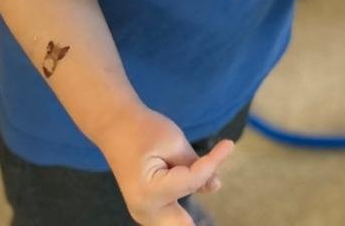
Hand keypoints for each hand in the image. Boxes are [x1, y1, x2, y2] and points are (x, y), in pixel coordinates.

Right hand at [96, 106, 232, 225]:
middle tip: (217, 201)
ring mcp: (144, 213)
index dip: (213, 161)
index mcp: (149, 191)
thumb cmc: (144, 130)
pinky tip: (196, 179)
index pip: (192, 180)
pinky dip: (185, 200)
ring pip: (178, 223)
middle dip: (199, 220)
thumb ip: (195, 164)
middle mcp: (144, 210)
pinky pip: (172, 214)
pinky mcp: (148, 209)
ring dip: (193, 206)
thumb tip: (215, 186)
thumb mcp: (173, 141)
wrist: (116, 128)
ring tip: (207, 176)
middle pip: (182, 225)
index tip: (228, 144)